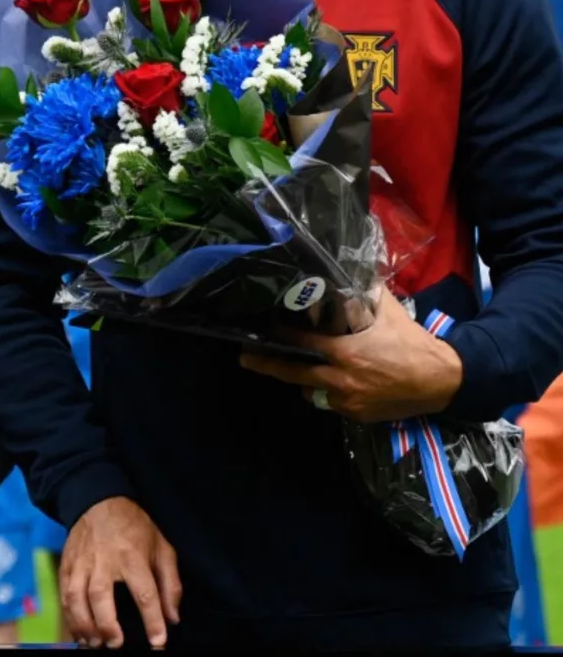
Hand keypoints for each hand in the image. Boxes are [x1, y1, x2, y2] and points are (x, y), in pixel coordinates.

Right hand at [60, 496, 180, 648]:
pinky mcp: (67, 563)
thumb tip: (172, 617)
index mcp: (133, 555)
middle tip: (115, 644)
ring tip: (94, 643)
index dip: (152, 621)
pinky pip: (63, 592)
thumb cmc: (133, 527)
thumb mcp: (161, 547)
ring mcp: (82, 561)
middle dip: (107, 625)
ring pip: (76, 595)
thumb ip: (170, 583)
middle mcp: (104, 559)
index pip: (144, 593)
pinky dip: (68, 615)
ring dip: (83, 623)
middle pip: (101, 595)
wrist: (98, 500)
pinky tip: (77, 631)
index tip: (158, 642)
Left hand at [240, 290, 463, 422]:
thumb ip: (361, 294)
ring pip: (311, 391)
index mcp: (345, 353)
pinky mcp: (358, 416)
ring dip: (302, 379)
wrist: (441, 380)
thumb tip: (344, 271)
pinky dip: (326, 392)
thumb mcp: (385, 311)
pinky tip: (327, 379)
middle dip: (267, 365)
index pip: (301, 343)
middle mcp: (341, 380)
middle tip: (244, 358)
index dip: (280, 336)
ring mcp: (348, 402)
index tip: (262, 330)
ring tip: (292, 365)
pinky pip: (331, 403)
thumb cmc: (411, 342)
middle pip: (293, 373)